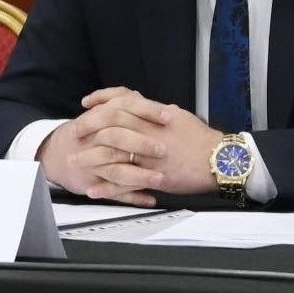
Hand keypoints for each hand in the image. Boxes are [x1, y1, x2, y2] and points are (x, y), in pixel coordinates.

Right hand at [37, 86, 168, 206]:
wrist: (57, 154)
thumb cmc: (86, 133)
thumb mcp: (102, 113)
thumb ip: (127, 107)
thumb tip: (161, 106)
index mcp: (100, 117)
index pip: (124, 107)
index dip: (147, 111)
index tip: (167, 116)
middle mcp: (94, 139)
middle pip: (118, 138)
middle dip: (142, 144)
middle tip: (163, 150)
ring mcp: (93, 164)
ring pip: (116, 170)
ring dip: (140, 176)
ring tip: (160, 179)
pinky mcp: (93, 183)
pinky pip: (114, 193)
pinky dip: (133, 197)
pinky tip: (149, 199)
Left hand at [81, 89, 223, 195]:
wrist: (219, 160)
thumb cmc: (200, 138)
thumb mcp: (178, 115)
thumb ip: (156, 110)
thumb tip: (142, 103)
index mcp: (153, 117)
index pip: (120, 103)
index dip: (100, 102)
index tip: (86, 104)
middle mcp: (148, 134)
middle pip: (110, 127)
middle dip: (88, 129)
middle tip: (74, 133)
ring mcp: (148, 157)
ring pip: (112, 156)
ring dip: (90, 159)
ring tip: (74, 163)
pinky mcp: (152, 178)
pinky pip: (124, 184)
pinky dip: (106, 188)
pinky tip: (93, 190)